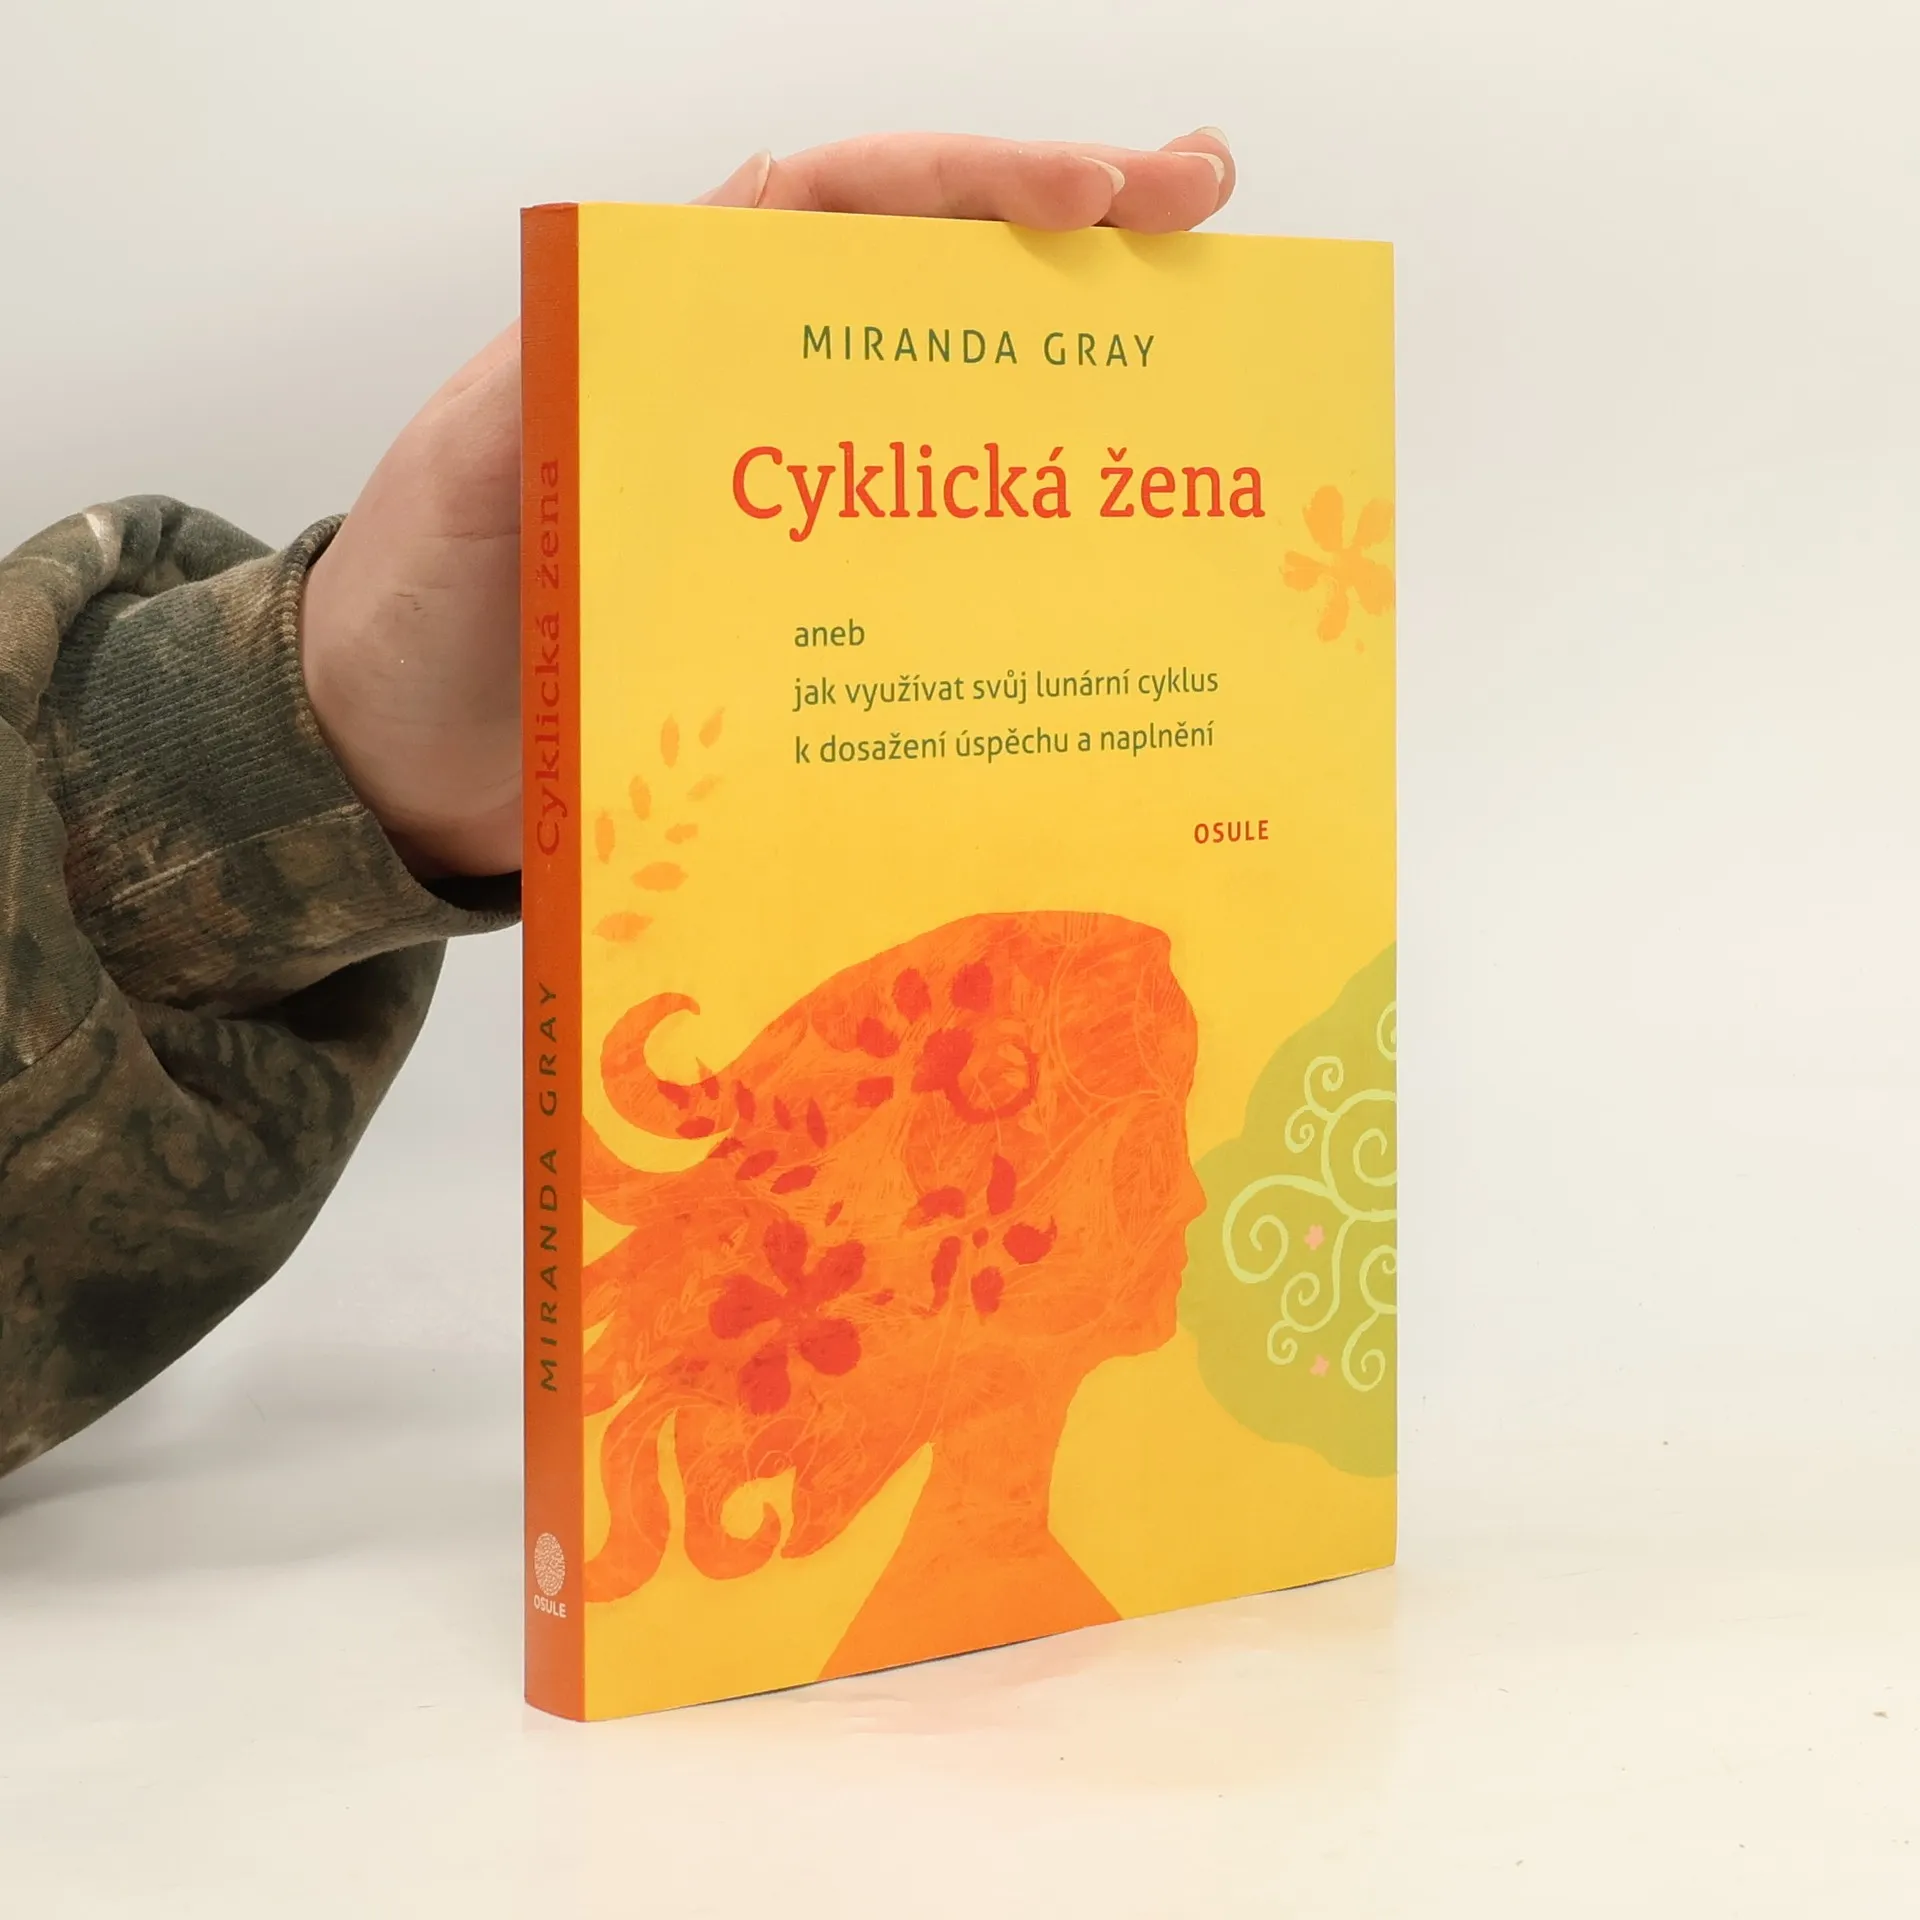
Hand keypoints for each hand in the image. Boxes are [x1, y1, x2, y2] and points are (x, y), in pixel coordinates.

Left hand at [299, 129, 1236, 877]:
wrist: (397, 763)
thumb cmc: (414, 618)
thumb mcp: (461, 486)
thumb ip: (543, 403)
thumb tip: (650, 321)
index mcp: (670, 333)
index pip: (833, 210)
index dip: (965, 185)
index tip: (1091, 193)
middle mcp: (752, 399)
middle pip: (923, 286)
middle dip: (1067, 233)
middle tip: (1204, 210)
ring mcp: (792, 505)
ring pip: (946, 410)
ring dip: (1066, 376)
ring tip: (1198, 362)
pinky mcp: (805, 607)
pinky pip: (926, 553)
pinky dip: (1013, 539)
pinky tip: (1097, 557)